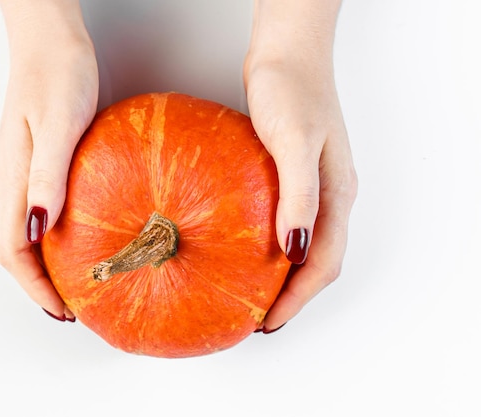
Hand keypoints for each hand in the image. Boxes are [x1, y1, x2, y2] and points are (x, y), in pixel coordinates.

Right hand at [0, 0, 97, 319]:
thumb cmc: (57, 75)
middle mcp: (14, 182)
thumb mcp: (59, 124)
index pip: (14, 249)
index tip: (61, 310)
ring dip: (46, 267)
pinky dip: (55, 241)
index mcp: (14, 178)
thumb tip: (39, 228)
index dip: (35, 286)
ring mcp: (25, 174)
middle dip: (39, 286)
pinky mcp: (40, 165)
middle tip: (70, 309)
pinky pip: (40, 214)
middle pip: (16, 250)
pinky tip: (79, 241)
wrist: (51, 44)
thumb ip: (48, 175)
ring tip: (75, 285)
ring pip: (27, 235)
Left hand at [245, 0, 357, 332]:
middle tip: (258, 318)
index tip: (269, 322)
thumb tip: (296, 249)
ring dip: (283, 276)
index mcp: (337, 194)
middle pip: (318, 261)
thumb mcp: (295, 141)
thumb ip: (298, 194)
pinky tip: (248, 249)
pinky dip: (272, 246)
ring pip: (304, 245)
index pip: (324, 263)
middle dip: (292, 296)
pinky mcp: (293, 175)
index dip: (298, 298)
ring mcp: (314, 186)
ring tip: (253, 294)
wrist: (287, 54)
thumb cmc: (292, 89)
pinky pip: (287, 222)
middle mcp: (330, 196)